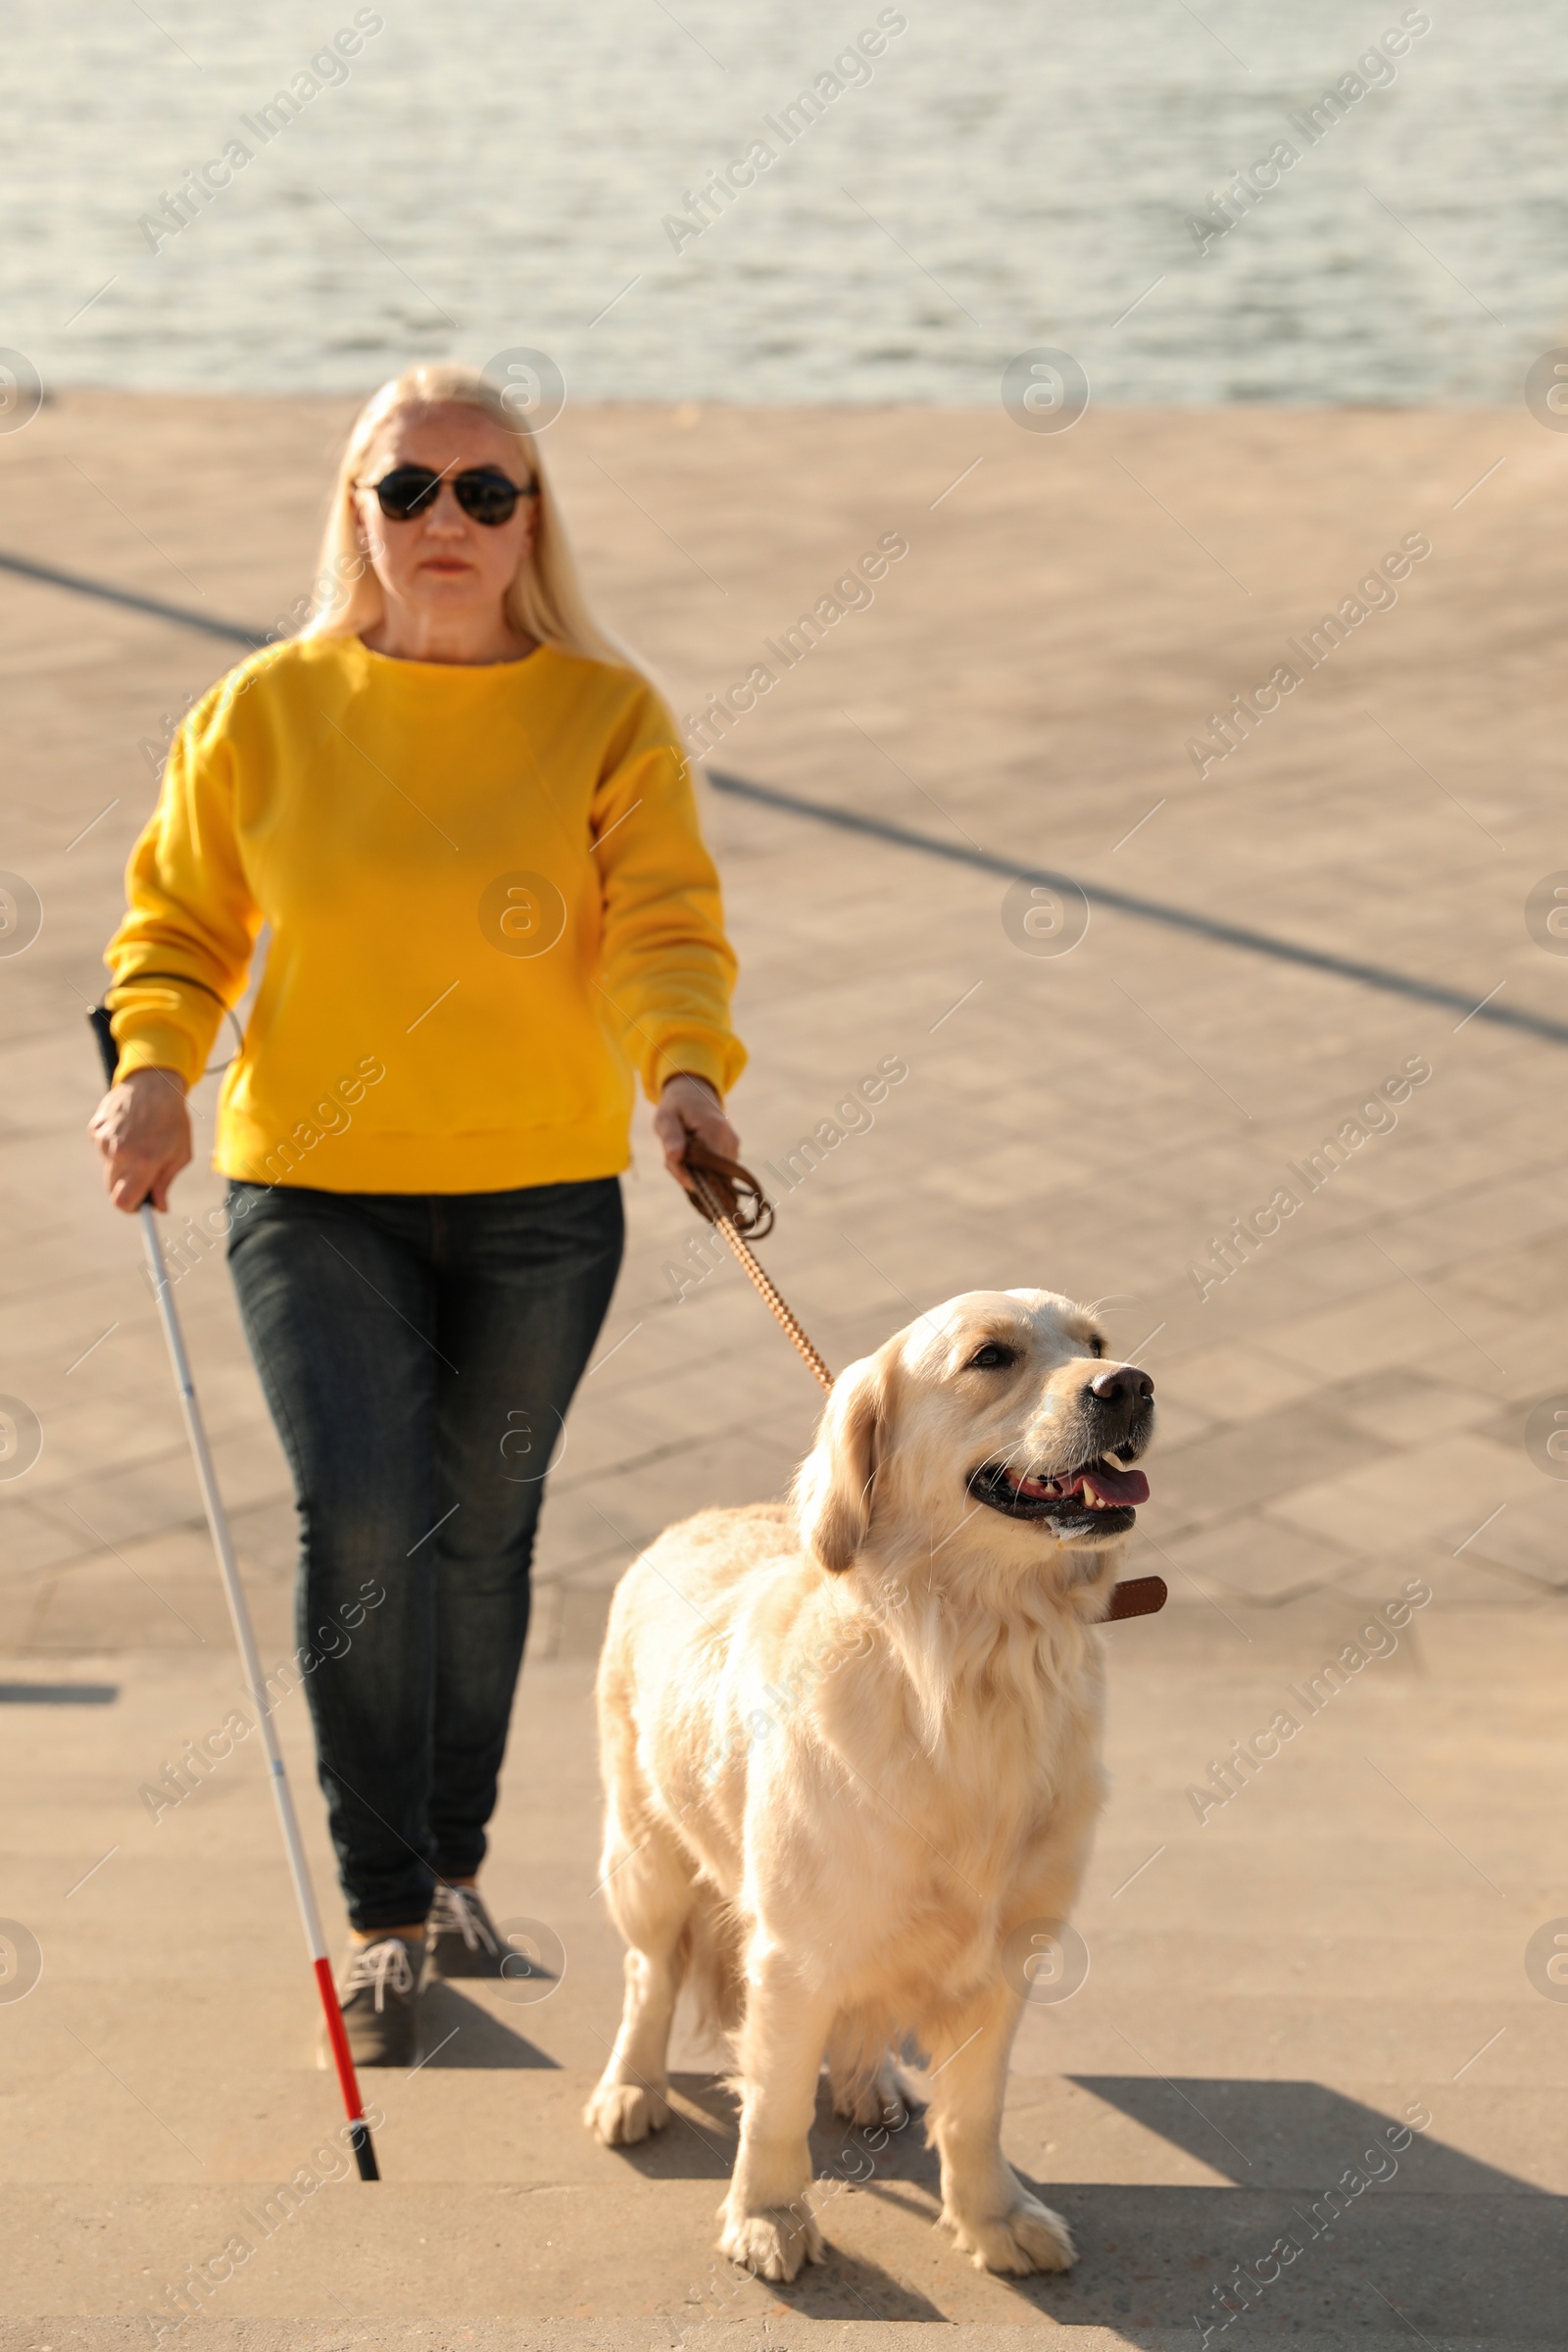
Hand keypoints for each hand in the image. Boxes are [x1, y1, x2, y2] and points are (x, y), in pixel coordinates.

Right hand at [88, 1067, 192, 1211]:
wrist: (154, 1084)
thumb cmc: (173, 1120)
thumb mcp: (180, 1154)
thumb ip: (165, 1183)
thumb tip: (159, 1207)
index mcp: (143, 1162)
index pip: (123, 1202)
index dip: (131, 1208)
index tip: (139, 1206)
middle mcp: (119, 1153)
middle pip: (112, 1189)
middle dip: (127, 1188)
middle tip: (143, 1177)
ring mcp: (104, 1140)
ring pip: (108, 1169)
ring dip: (121, 1166)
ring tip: (139, 1145)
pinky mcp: (95, 1129)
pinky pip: (103, 1150)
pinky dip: (114, 1147)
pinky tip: (128, 1132)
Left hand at [652, 1072, 739, 1191]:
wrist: (694, 1093)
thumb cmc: (677, 1107)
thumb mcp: (665, 1118)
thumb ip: (670, 1137)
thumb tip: (675, 1157)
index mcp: (715, 1130)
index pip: (708, 1168)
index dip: (690, 1175)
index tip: (674, 1164)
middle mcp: (730, 1141)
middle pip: (711, 1175)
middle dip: (690, 1174)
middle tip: (674, 1156)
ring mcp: (733, 1147)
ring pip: (713, 1175)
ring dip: (694, 1171)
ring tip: (683, 1151)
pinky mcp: (732, 1152)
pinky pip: (716, 1170)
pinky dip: (701, 1168)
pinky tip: (691, 1153)